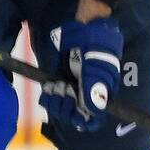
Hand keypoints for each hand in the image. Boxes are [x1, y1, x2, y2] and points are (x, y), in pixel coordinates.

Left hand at [39, 15, 123, 131]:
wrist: (82, 29)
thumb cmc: (95, 45)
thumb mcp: (96, 64)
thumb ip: (94, 85)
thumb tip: (93, 109)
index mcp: (102, 94)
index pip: (93, 119)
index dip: (82, 120)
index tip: (73, 112)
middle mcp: (87, 96)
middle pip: (74, 116)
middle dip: (65, 106)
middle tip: (63, 88)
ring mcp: (73, 91)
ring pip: (62, 109)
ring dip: (56, 101)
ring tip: (56, 85)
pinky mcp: (61, 85)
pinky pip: (53, 100)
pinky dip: (48, 97)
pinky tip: (48, 88)